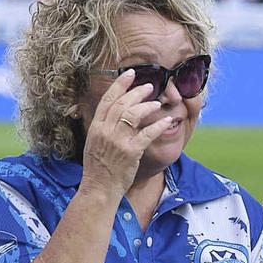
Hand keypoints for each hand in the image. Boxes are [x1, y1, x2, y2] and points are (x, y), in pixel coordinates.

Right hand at [79, 70, 176, 196]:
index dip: (119, 85)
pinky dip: (159, 125)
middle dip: (137, 92)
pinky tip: (168, 121)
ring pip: (134, 114)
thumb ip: (104, 127)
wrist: (99, 188)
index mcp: (95, 127)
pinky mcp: (131, 152)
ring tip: (157, 103)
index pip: (107, 100)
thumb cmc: (99, 168)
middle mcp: (105, 131)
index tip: (129, 74)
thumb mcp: (94, 143)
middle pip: (122, 104)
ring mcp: (117, 141)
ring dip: (148, 106)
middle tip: (149, 86)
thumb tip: (117, 113)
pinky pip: (148, 134)